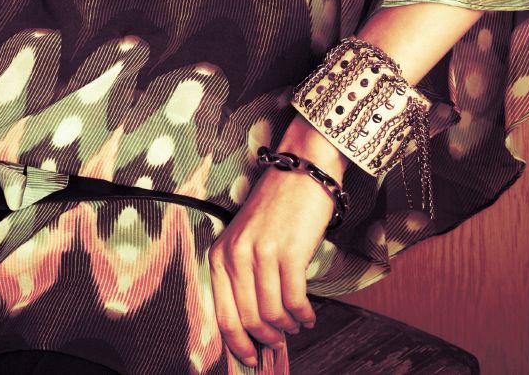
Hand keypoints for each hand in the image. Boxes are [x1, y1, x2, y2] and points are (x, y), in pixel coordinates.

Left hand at [208, 162, 331, 367]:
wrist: (299, 172)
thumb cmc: (274, 210)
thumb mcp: (245, 240)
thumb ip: (243, 278)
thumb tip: (253, 326)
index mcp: (220, 253)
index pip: (223, 314)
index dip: (238, 344)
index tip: (252, 359)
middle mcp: (236, 254)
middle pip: (249, 319)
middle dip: (268, 338)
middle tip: (280, 340)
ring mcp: (261, 253)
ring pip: (273, 314)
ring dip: (288, 327)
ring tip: (296, 322)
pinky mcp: (289, 253)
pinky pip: (295, 302)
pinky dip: (304, 315)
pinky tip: (308, 314)